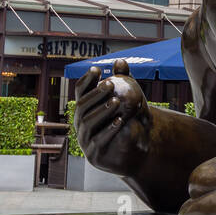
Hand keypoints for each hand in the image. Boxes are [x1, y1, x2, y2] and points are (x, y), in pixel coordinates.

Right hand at [73, 59, 152, 175]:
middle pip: (82, 105)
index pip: (80, 91)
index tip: (97, 69)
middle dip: (96, 94)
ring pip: (87, 122)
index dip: (86, 80)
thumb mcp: (127, 100)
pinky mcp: (93, 153)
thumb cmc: (127, 120)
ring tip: (116, 101)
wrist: (135, 150)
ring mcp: (85, 138)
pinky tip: (120, 121)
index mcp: (85, 108)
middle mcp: (81, 122)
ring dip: (102, 111)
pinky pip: (98, 140)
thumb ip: (123, 81)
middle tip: (110, 84)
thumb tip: (120, 61)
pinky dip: (108, 130)